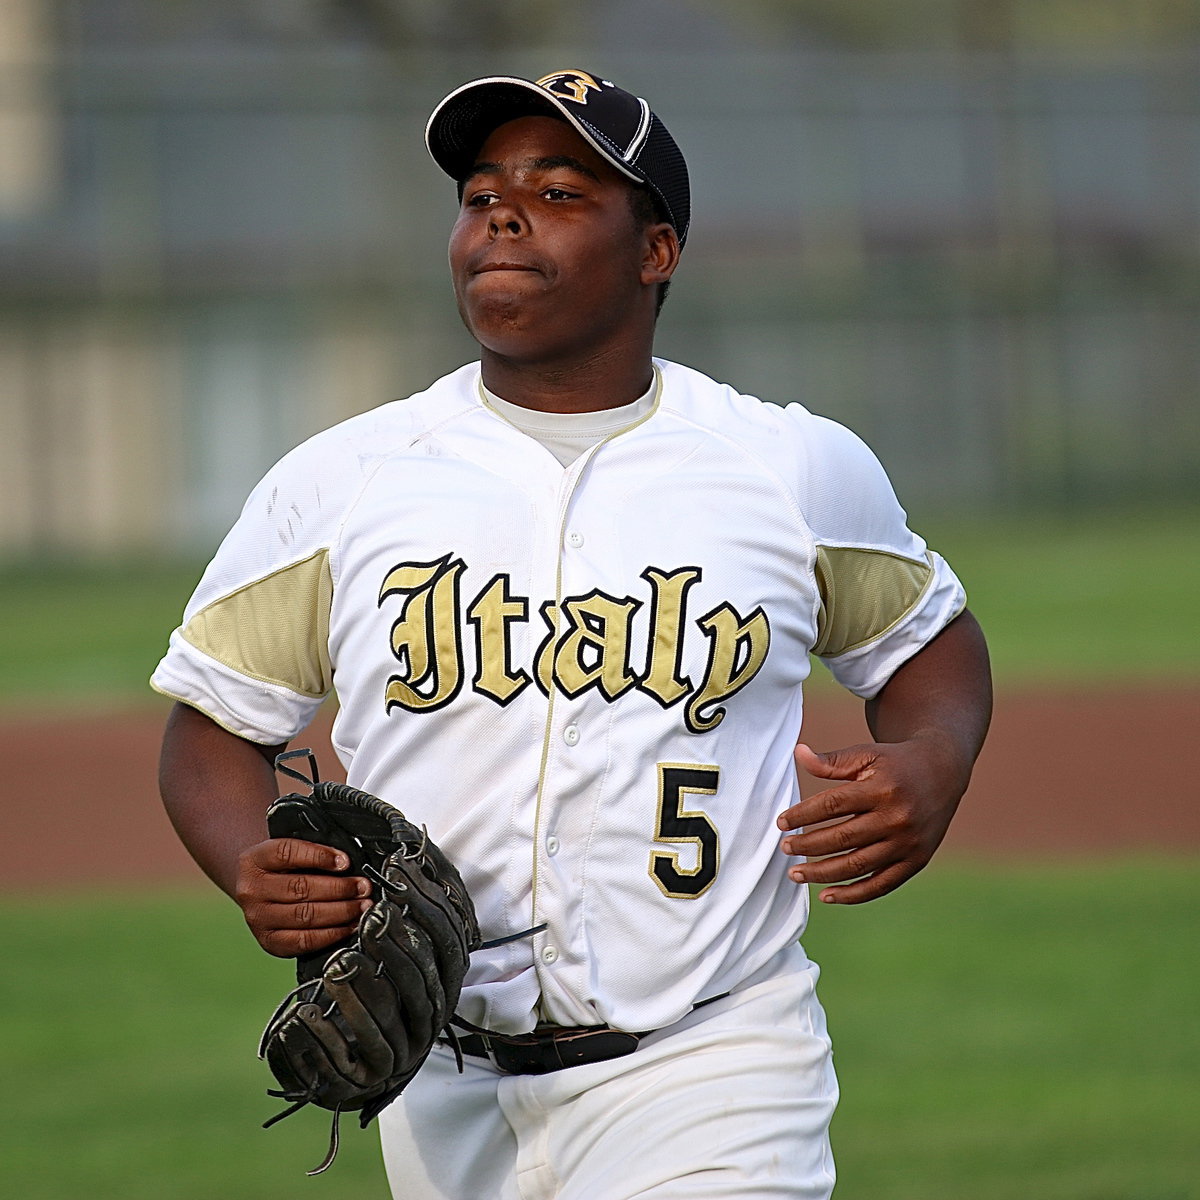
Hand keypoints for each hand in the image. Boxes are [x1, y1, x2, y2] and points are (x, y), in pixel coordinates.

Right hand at [235, 838, 372, 956]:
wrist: (255, 889)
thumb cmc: (280, 867)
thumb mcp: (288, 850)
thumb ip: (313, 852)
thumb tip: (347, 862)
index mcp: (255, 860)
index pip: (287, 853)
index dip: (319, 857)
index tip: (345, 861)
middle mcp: (252, 890)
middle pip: (300, 888)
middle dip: (339, 888)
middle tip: (363, 887)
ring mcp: (258, 919)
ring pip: (304, 916)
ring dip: (340, 912)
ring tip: (361, 906)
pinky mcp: (269, 942)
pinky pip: (303, 941)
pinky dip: (331, 934)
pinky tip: (348, 926)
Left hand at [777, 734, 969, 904]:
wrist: (943, 772)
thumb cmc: (895, 763)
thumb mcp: (866, 755)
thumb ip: (831, 761)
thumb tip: (798, 753)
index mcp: (882, 788)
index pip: (832, 806)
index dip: (803, 815)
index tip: (781, 822)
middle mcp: (897, 818)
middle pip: (842, 838)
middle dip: (807, 846)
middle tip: (784, 848)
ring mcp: (908, 843)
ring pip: (858, 866)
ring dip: (822, 874)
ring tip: (796, 874)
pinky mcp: (917, 861)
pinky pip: (881, 885)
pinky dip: (853, 894)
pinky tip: (826, 895)